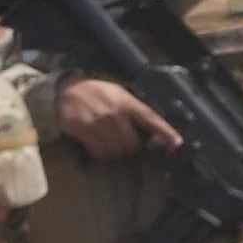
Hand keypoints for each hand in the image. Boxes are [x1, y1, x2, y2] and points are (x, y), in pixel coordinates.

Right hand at [56, 75, 181, 161]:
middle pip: (132, 143)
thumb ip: (135, 111)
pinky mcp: (82, 130)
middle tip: (128, 148)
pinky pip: (98, 151)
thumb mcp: (120, 95)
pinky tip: (100, 149)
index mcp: (127, 103)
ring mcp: (97, 122)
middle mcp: (114, 113)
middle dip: (133, 150)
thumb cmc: (98, 93)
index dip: (165, 132)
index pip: (151, 119)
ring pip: (116, 150)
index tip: (176, 143)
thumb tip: (153, 132)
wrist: (66, 88)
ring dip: (117, 154)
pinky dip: (101, 154)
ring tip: (113, 148)